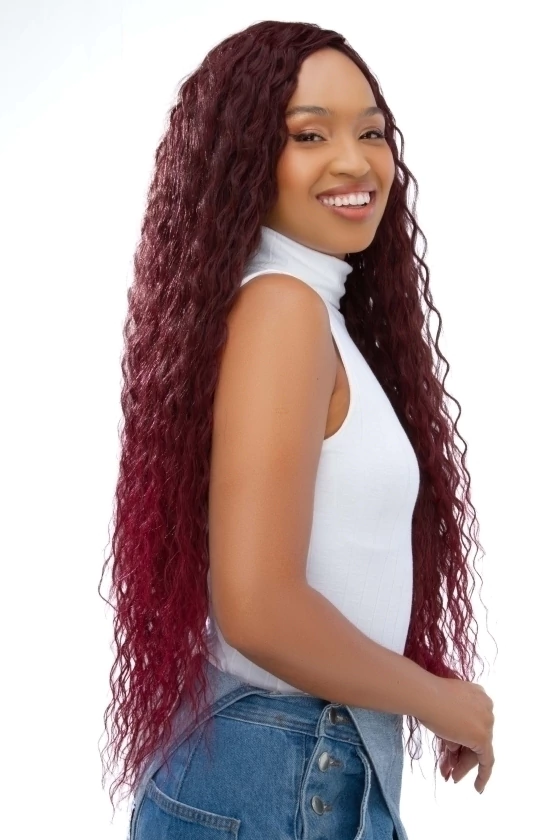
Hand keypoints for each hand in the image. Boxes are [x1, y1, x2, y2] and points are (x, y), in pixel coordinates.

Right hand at [420, 676, 494, 792]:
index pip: (471, 723)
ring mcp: (486, 722)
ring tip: (452, 777)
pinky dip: (482, 775)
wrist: (424, 695)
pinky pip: (486, 760)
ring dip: (463, 765)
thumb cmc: (427, 697)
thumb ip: (453, 727)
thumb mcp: (443, 711)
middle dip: (461, 755)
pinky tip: (478, 788)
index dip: (461, 739)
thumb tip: (455, 748)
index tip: (452, 752)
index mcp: (478, 695)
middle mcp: (486, 707)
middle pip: (475, 738)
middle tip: (450, 770)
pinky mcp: (483, 737)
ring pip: (477, 750)